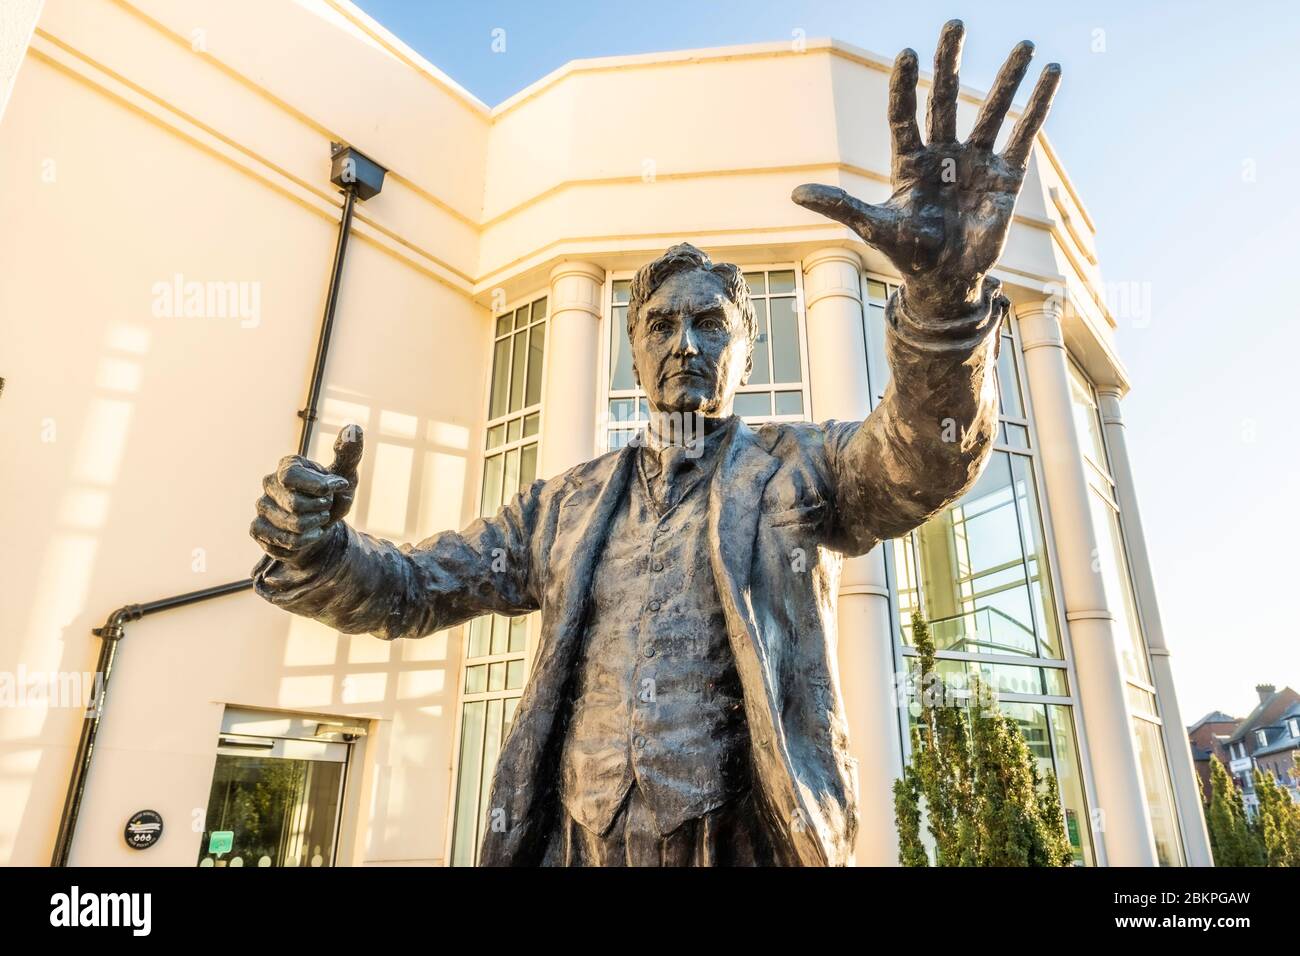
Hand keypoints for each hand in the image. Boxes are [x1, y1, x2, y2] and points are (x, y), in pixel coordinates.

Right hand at [250, 424, 363, 565]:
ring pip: (293, 526)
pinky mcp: (258, 529)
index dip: (318, 487)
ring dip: (315, 528)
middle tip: (325, 508)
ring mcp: (261, 506)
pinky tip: (307, 536)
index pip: (292, 476)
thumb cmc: (333, 499)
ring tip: (317, 521)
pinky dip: (304, 542)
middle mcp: (269, 482)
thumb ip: (349, 453)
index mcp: (288, 465)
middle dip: (321, 511)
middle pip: (295, 505)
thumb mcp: (347, 477)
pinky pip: (284, 542)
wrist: (323, 530)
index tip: (337, 487)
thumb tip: (353, 426)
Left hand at [792, 20, 1060, 314]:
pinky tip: (1051, 73)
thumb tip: (795, 193)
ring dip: (1008, 78)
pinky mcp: (1006, 176)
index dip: (905, 87)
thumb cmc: (908, 254)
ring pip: (992, 111)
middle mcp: (943, 154)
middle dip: (951, 62)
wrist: (946, 282)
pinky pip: (1024, 133)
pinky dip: (1038, 104)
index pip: (904, 115)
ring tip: (1026, 44)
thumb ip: (840, 205)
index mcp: (909, 162)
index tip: (908, 54)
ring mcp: (976, 162)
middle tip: (954, 24)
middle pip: (946, 99)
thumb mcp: (873, 227)